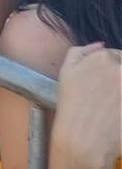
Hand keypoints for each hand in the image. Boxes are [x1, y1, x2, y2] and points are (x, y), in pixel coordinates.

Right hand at [50, 43, 121, 168]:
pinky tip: (117, 110)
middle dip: (119, 80)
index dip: (113, 69)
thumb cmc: (72, 106)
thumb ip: (80, 52)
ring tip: (114, 104)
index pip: (119, 55)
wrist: (83, 137)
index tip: (108, 84)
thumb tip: (101, 44)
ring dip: (121, 90)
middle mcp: (120, 68)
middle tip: (112, 95)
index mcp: (102, 57)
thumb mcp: (66, 72)